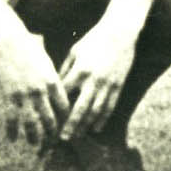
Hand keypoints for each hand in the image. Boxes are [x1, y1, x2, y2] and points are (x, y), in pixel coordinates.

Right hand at [0, 27, 68, 144]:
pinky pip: (12, 118)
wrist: (8, 40)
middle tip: (53, 143)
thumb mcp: (46, 63)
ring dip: (34, 136)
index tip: (66, 128)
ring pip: (32, 123)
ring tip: (35, 145)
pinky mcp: (10, 96)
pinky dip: (12, 130)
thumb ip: (52, 79)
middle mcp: (42, 92)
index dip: (66, 120)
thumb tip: (57, 90)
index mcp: (53, 82)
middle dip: (52, 133)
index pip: (64, 108)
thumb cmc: (28, 48)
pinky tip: (12, 138)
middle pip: (50, 119)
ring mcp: (25, 95)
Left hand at [58, 16, 139, 141]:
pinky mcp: (118, 86)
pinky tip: (96, 128)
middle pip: (80, 109)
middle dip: (71, 125)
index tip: (50, 119)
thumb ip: (66, 70)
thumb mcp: (75, 52)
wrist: (120, 33)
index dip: (58, 108)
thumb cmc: (94, 39)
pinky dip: (103, 119)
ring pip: (96, 111)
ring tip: (78, 135)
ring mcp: (107, 85)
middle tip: (63, 138)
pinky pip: (110, 107)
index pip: (66, 95)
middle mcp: (93, 81)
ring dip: (86, 126)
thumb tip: (57, 86)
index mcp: (80, 71)